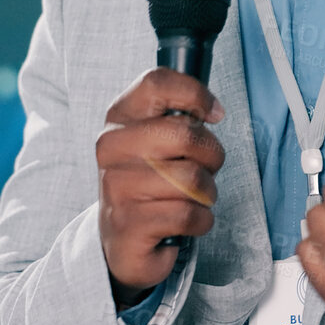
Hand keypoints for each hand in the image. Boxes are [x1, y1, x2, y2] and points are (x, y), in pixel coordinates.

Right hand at [94, 68, 226, 302]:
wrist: (124, 240)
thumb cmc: (151, 182)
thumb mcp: (157, 140)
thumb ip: (179, 116)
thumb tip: (213, 111)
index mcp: (119, 118)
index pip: (156, 83)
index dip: (195, 94)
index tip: (213, 114)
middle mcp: (111, 147)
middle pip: (185, 133)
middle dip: (211, 154)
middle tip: (205, 168)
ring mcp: (117, 186)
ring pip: (193, 178)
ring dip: (207, 192)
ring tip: (192, 198)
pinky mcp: (130, 224)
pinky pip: (189, 214)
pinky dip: (201, 220)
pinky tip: (187, 221)